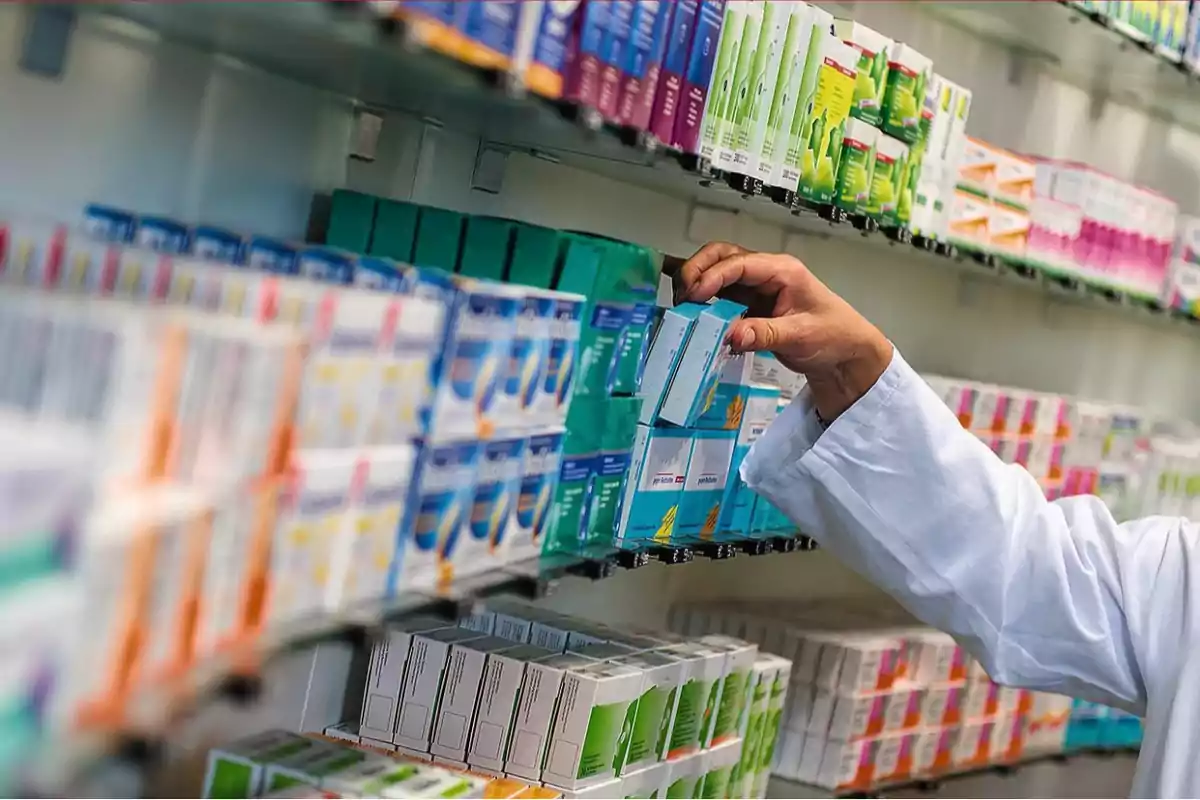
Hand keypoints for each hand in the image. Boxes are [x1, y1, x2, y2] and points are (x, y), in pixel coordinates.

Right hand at [675, 241, 892, 420]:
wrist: (846, 355)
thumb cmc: (833, 336)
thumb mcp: (800, 336)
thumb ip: (764, 335)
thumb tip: (730, 335)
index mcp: (782, 270)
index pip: (739, 263)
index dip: (712, 276)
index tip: (693, 295)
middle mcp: (766, 273)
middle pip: (722, 257)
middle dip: (697, 270)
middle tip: (681, 295)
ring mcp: (757, 289)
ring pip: (718, 274)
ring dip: (697, 283)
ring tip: (681, 305)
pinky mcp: (750, 306)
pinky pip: (721, 297)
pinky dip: (704, 302)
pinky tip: (691, 313)